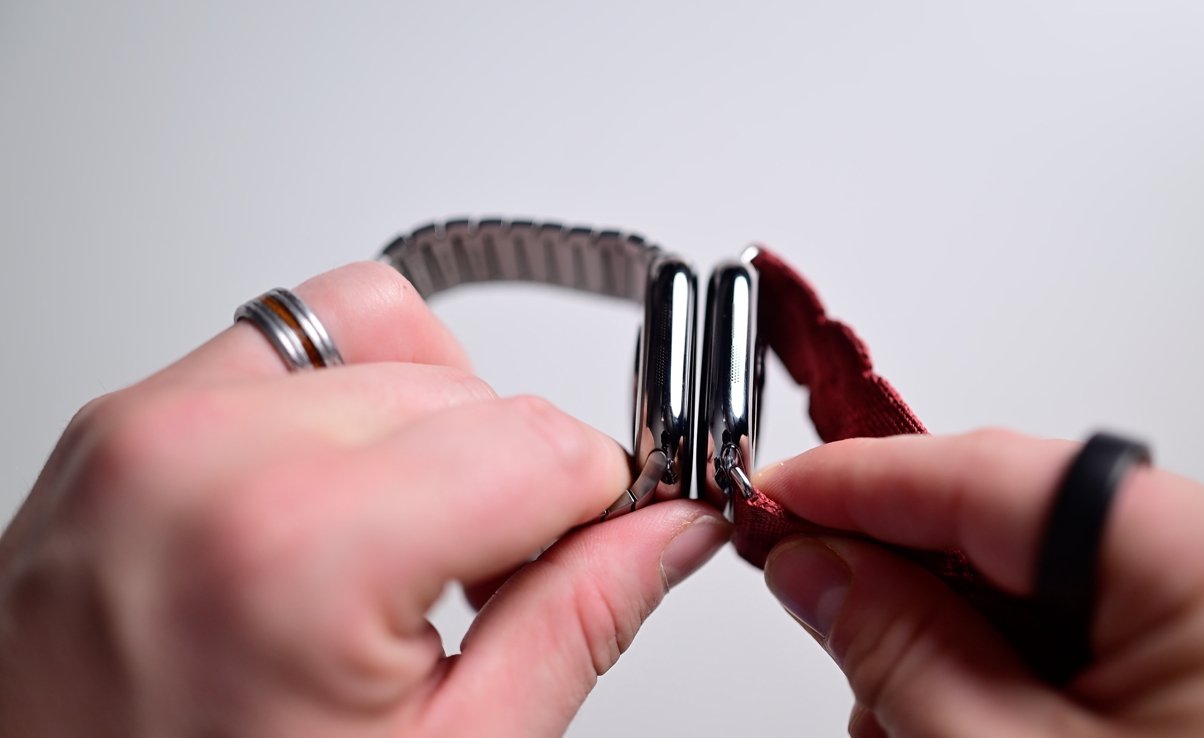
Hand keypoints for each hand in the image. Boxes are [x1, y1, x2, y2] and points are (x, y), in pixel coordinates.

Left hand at [0, 262, 729, 737]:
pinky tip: (342, 499)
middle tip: (482, 589)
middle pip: (474, 392)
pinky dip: (348, 400)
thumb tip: (670, 530)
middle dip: (514, 482)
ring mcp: (148, 429)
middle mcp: (205, 459)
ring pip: (391, 340)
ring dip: (435, 431)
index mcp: (295, 552)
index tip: (589, 556)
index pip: (544, 445)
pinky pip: (290, 341)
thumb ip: (577, 623)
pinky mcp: (123, 422)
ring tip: (404, 547)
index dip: (597, 508)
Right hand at [758, 430, 1203, 736]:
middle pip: (1019, 524)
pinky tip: (968, 723)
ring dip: (952, 639)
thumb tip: (819, 567)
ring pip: (1046, 583)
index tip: (777, 496)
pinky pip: (1093, 630)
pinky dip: (1013, 672)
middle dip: (904, 574)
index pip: (994, 472)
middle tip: (817, 607)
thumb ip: (903, 650)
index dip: (862, 478)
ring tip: (902, 720)